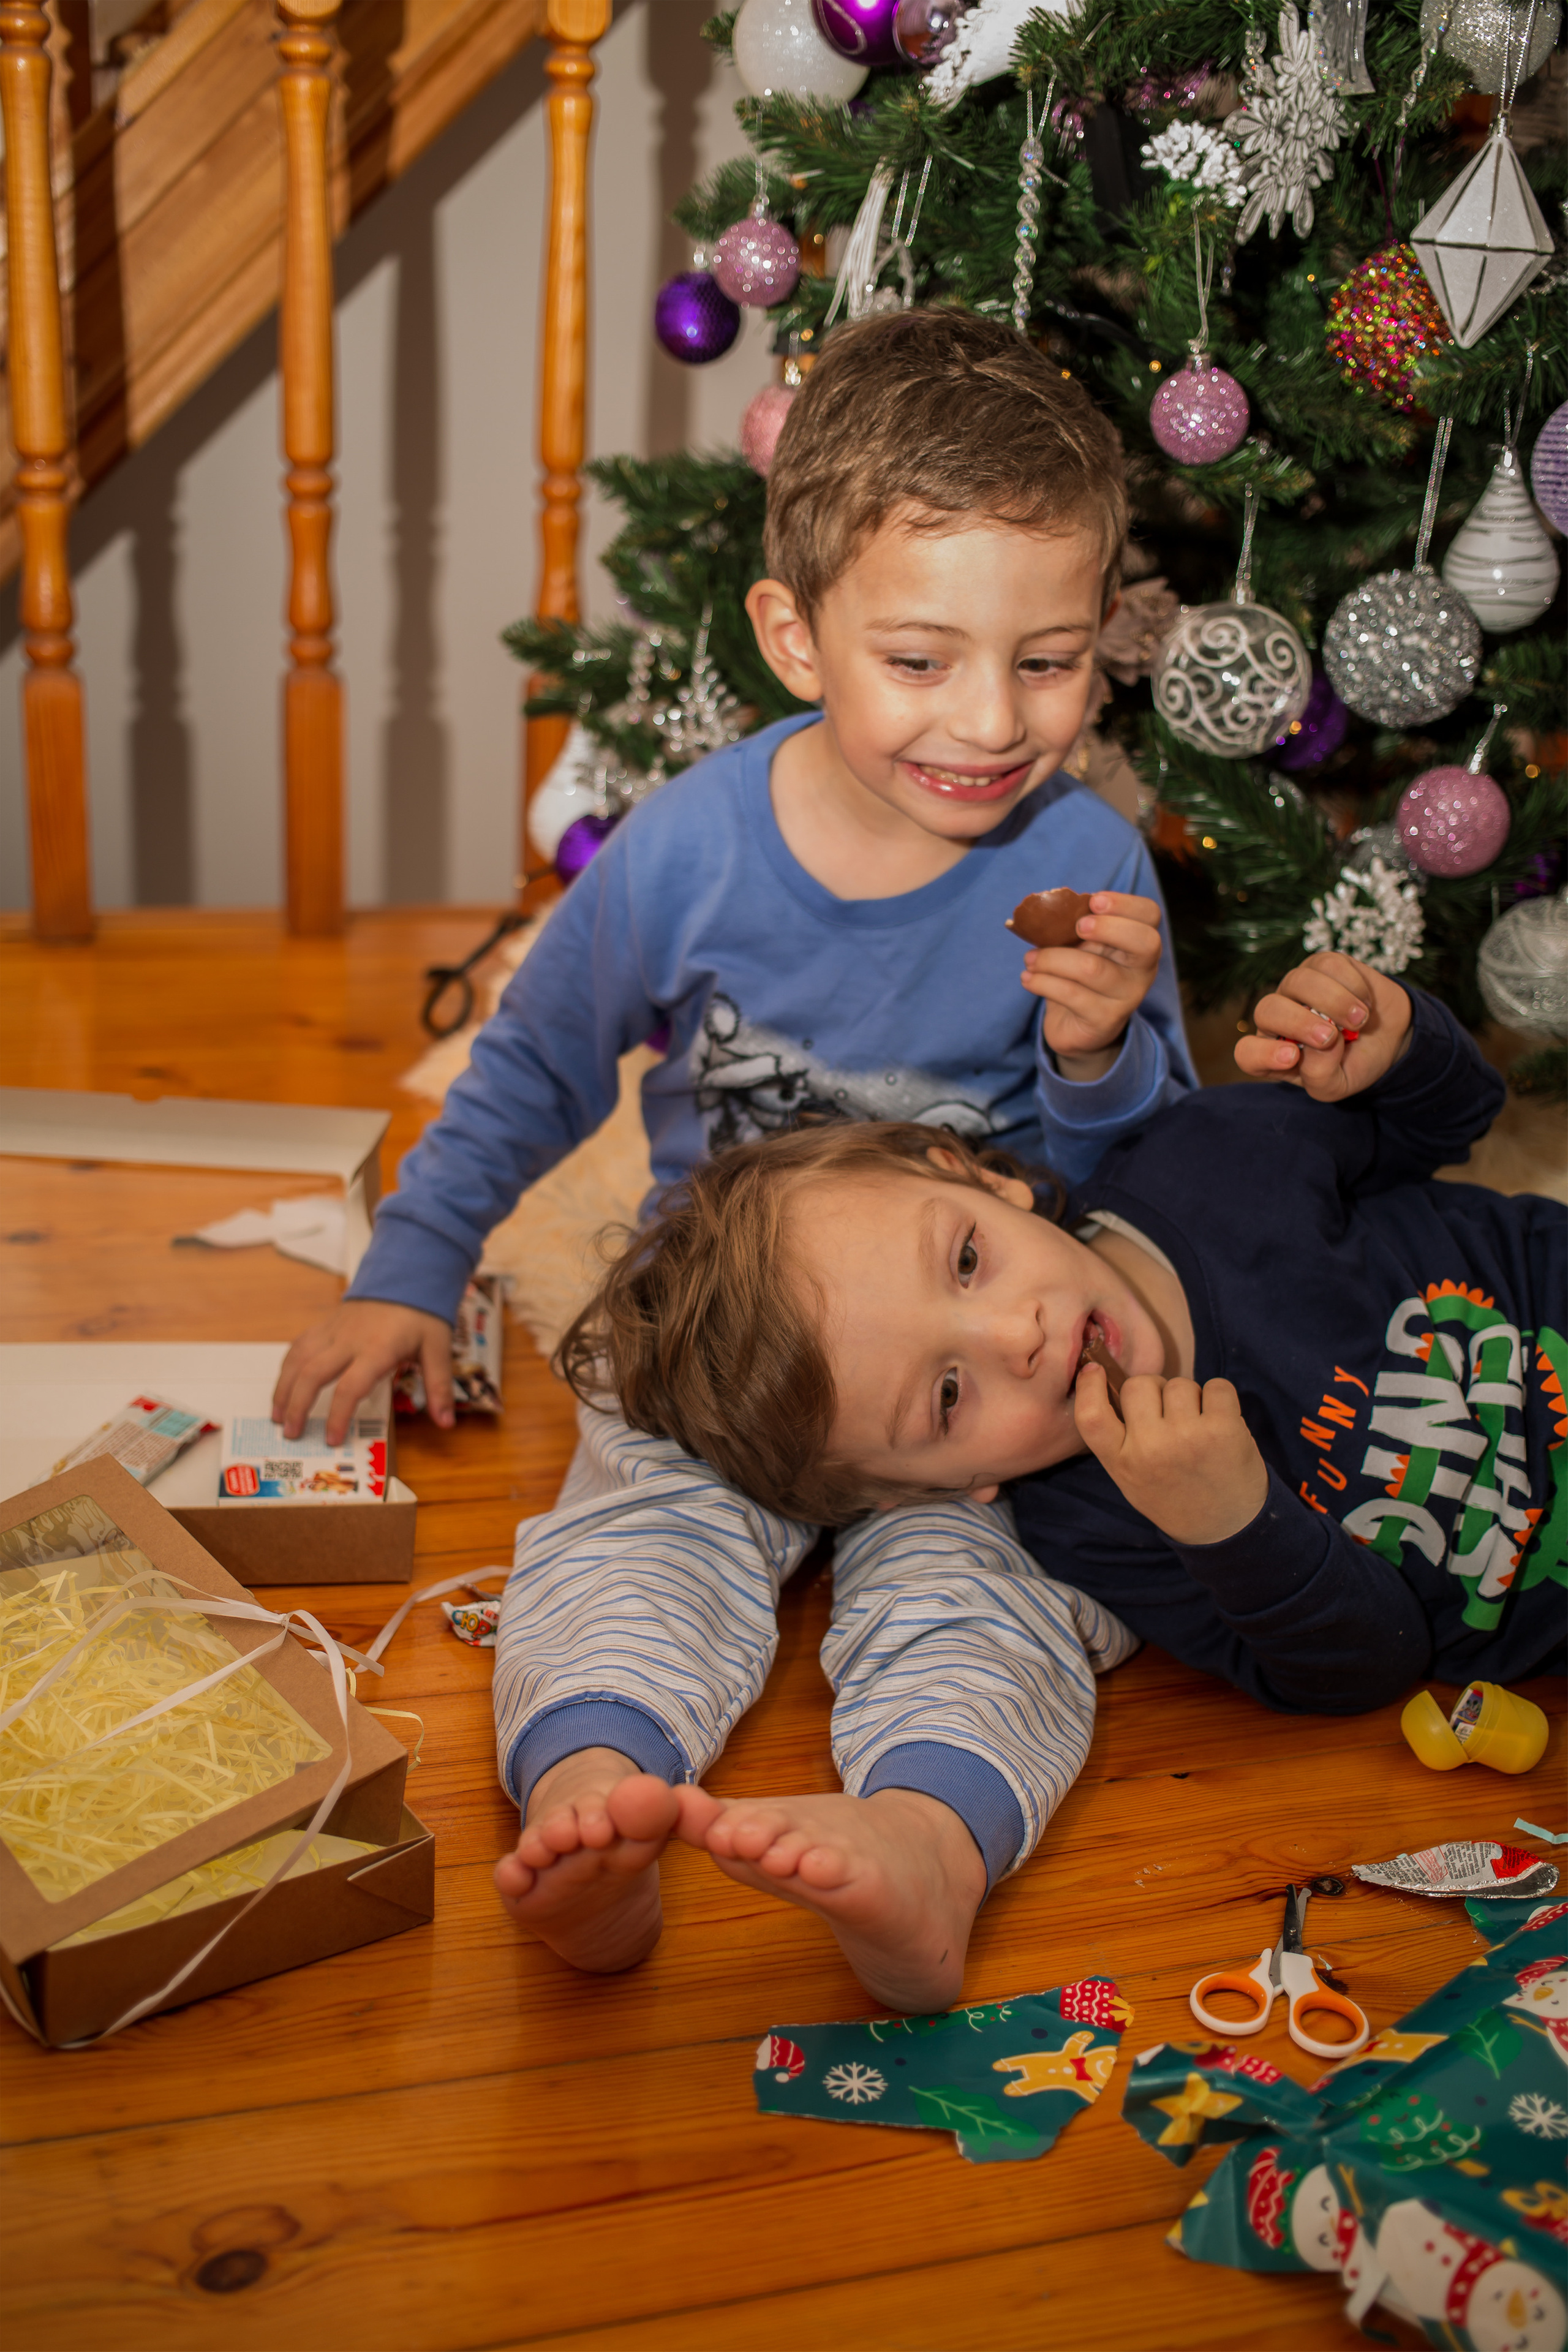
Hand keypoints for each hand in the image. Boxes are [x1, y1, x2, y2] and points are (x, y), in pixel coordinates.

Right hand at [271, 1299, 453, 1443]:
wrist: (407, 1276)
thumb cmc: (422, 1316)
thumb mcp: (438, 1350)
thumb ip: (439, 1388)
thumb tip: (446, 1423)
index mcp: (377, 1349)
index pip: (350, 1387)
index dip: (337, 1415)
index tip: (330, 1440)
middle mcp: (348, 1340)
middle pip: (312, 1374)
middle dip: (297, 1406)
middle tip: (290, 1433)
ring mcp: (333, 1331)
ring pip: (298, 1359)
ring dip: (284, 1389)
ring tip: (277, 1416)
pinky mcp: (326, 1325)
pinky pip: (299, 1345)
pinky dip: (287, 1367)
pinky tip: (283, 1385)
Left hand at [1020, 891, 1163, 1078]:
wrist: (1078, 1028)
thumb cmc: (1080, 976)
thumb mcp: (1082, 947)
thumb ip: (1077, 926)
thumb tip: (1047, 908)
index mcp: (1139, 942)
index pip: (1149, 915)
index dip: (1125, 903)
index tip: (1094, 900)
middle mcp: (1142, 970)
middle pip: (1144, 942)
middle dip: (1107, 928)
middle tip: (1077, 927)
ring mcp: (1127, 997)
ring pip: (1092, 968)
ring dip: (1052, 958)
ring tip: (1030, 959)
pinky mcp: (1105, 1020)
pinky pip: (1070, 994)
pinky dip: (1042, 982)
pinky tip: (1028, 979)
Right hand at [1074, 1364, 1268, 1547]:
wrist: (1228, 1529)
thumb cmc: (1176, 1497)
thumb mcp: (1132, 1480)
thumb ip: (1119, 1441)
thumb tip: (1112, 1386)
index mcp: (1123, 1463)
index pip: (1091, 1416)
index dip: (1089, 1386)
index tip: (1093, 1369)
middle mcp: (1150, 1449)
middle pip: (1139, 1385)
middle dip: (1155, 1389)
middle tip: (1170, 1411)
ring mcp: (1187, 1437)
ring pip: (1180, 1384)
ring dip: (1191, 1397)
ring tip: (1199, 1425)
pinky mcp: (1223, 1430)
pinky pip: (1217, 1386)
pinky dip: (1220, 1397)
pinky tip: (1221, 1422)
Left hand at [1236, 952, 1411, 1099]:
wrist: (1391, 1035)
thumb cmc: (1357, 1062)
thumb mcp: (1340, 1085)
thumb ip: (1321, 1077)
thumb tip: (1318, 1047)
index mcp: (1275, 1054)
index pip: (1247, 1054)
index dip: (1262, 1054)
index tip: (1292, 1057)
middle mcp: (1279, 1019)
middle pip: (1267, 1010)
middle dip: (1298, 1023)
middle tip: (1330, 1037)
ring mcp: (1297, 989)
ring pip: (1298, 981)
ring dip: (1333, 1001)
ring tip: (1360, 1020)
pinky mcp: (1320, 965)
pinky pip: (1327, 964)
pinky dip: (1352, 984)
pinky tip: (1365, 1001)